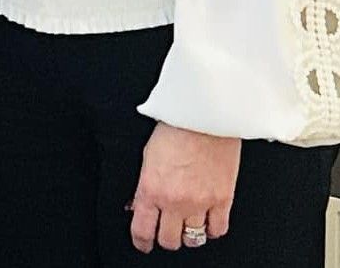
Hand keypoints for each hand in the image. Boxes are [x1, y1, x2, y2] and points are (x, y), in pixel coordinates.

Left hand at [129, 122, 239, 252]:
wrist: (203, 116)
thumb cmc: (173, 128)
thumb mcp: (146, 156)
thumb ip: (142, 186)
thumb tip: (136, 206)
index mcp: (151, 188)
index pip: (142, 230)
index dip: (141, 242)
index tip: (142, 243)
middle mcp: (175, 201)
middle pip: (169, 240)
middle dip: (164, 238)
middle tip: (164, 231)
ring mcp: (201, 203)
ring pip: (193, 239)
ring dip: (187, 235)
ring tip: (185, 225)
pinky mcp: (223, 200)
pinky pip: (218, 231)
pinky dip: (211, 231)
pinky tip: (206, 222)